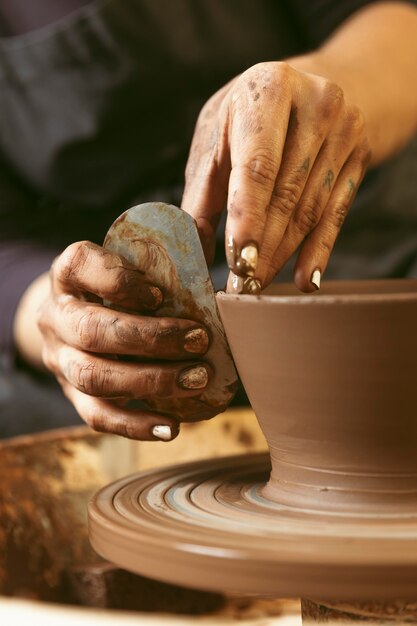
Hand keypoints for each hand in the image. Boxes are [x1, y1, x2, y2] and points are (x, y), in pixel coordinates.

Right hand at [38, 241, 210, 439]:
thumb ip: (164, 250)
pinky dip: (135, 424)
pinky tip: (172, 425)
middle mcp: (58, 315)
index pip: (80, 264)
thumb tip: (203, 235)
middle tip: (199, 339)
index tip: (161, 293)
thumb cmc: (120, 285)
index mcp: (70, 272)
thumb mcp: (133, 261)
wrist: (79, 318)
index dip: (119, 280)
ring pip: (93, 377)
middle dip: (149, 339)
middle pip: (92, 331)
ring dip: (150, 381)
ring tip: (197, 378)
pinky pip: (97, 417)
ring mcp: (61, 359)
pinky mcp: (73, 395)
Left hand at [182, 61, 370, 291]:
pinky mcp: (360, 153)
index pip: (258, 166)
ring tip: (258, 285)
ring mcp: (345, 128)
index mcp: (268, 90)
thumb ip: (202, 190)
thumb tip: (190, 247)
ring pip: (311, 208)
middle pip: (287, 193)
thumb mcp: (219, 135)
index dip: (249, 218)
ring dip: (283, 254)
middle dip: (263, 247)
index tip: (239, 262)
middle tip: (242, 287)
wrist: (325, 82)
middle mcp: (315, 103)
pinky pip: (338, 212)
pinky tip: (304, 278)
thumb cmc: (254, 114)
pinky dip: (319, 250)